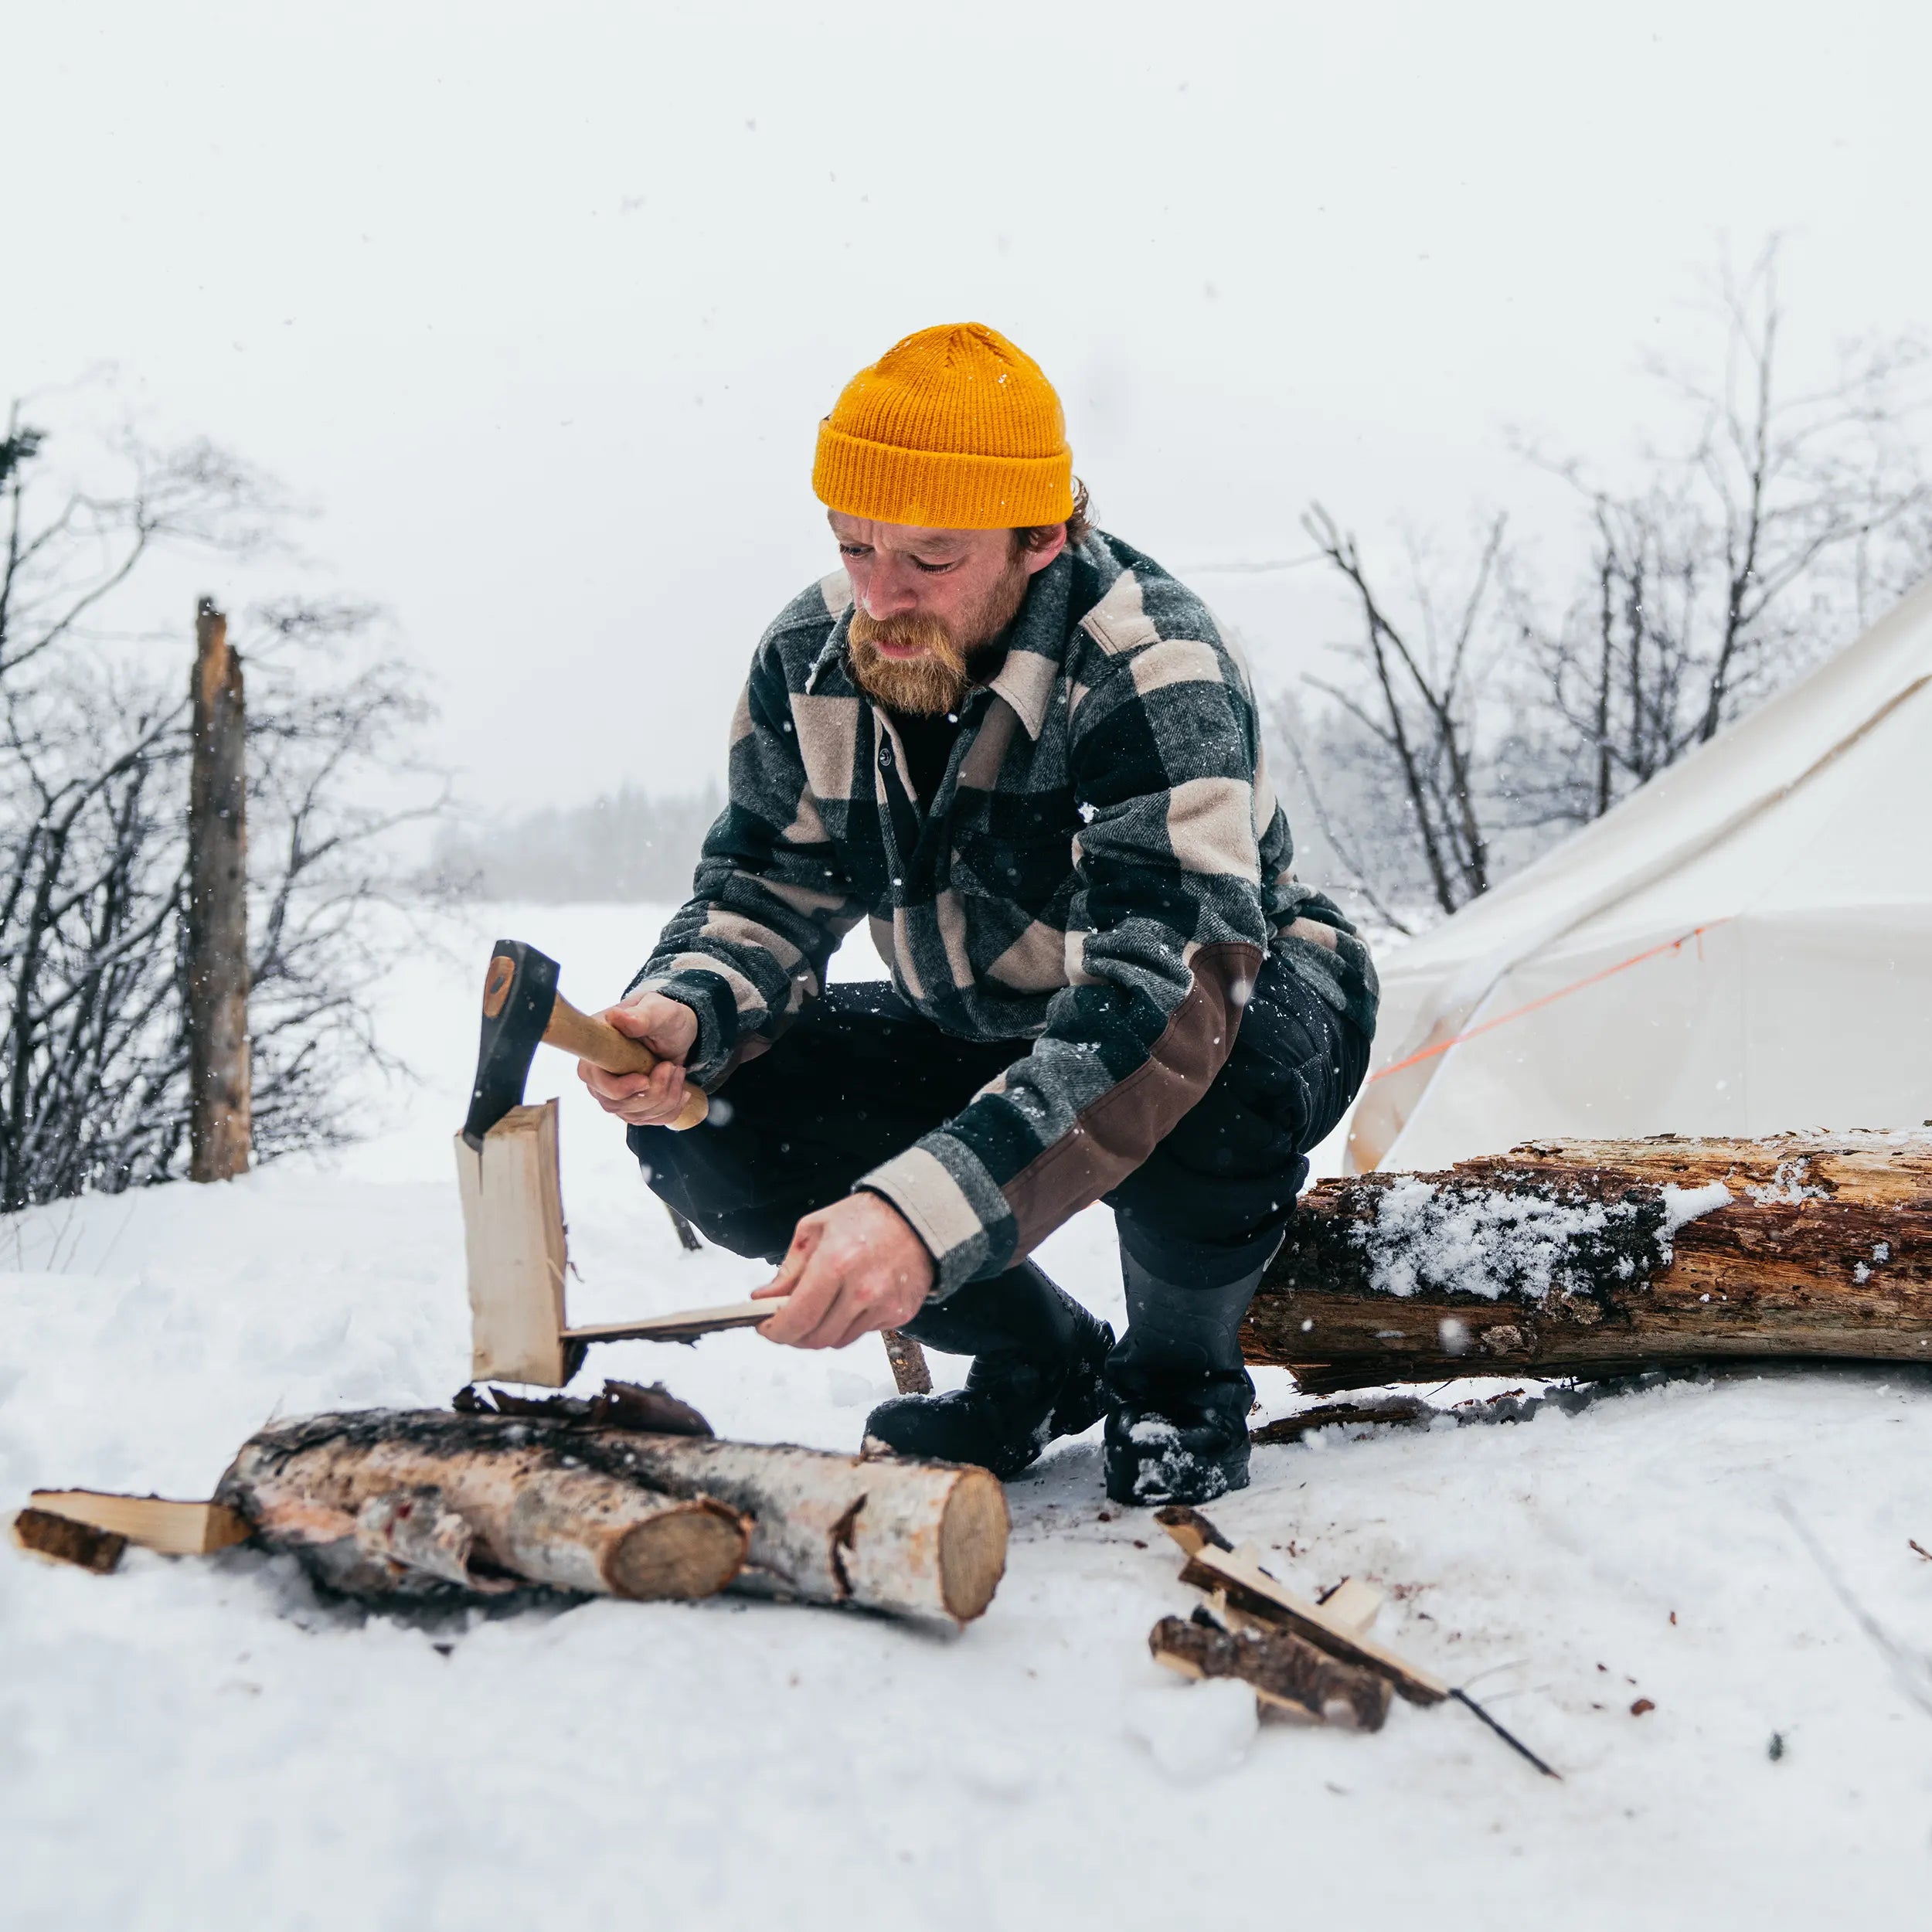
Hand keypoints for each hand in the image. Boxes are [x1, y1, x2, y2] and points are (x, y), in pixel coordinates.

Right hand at [576, 992, 699, 1126]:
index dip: (620, 1089)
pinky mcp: (631, 1106)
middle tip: (671, 1066)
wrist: (677, 1030)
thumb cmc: (662, 1016)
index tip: (645, 1079)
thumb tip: (616, 1016)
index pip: (598, 1083)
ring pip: (637, 1115)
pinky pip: (649, 1120)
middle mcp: (598, 1078)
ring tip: (678, 1070)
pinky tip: (683, 1090)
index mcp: (595, 1053)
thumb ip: (639, 1016)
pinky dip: (671, 1108)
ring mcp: (614, 1095)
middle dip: (654, 1091)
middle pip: (619, 1105)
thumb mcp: (657, 1011)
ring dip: (667, 1097)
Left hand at [753, 1193, 934, 1349]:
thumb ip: (788, 1269)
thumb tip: (762, 1300)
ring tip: (817, 1310)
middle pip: (816, 1338)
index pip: (797, 1318)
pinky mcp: (900, 1314)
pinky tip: (849, 1301)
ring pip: (838, 1340)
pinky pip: (862, 1332)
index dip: (775, 1331)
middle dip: (793, 1336)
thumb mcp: (816, 1229)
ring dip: (820, 1331)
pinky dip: (848, 1324)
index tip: (764, 1328)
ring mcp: (883, 1305)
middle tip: (785, 1324)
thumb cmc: (864, 1218)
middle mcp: (862, 1290)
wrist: (918, 1217)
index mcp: (836, 1262)